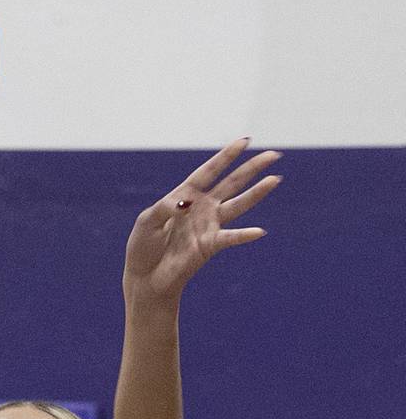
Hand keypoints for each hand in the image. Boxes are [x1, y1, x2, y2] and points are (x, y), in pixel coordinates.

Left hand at [123, 138, 282, 303]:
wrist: (145, 277)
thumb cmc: (143, 246)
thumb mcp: (147, 221)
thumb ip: (165, 208)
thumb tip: (186, 205)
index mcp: (185, 195)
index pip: (209, 171)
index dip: (227, 156)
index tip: (246, 141)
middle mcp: (202, 208)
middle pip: (231, 183)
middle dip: (252, 168)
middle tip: (273, 155)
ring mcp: (208, 226)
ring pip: (237, 205)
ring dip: (256, 193)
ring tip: (275, 179)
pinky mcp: (209, 246)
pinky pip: (229, 238)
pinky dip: (243, 236)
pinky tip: (258, 231)